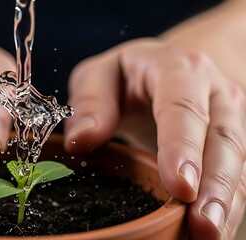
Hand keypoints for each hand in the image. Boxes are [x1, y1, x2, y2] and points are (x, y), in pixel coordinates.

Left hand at [64, 38, 245, 239]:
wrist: (170, 66)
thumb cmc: (128, 74)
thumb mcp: (99, 75)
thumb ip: (90, 102)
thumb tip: (80, 141)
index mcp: (177, 68)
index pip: (183, 107)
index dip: (183, 147)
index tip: (179, 187)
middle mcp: (213, 91)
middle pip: (222, 138)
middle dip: (215, 186)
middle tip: (203, 226)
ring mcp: (230, 116)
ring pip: (237, 161)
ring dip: (227, 202)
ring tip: (210, 236)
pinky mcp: (232, 140)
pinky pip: (236, 174)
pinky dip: (227, 205)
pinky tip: (213, 229)